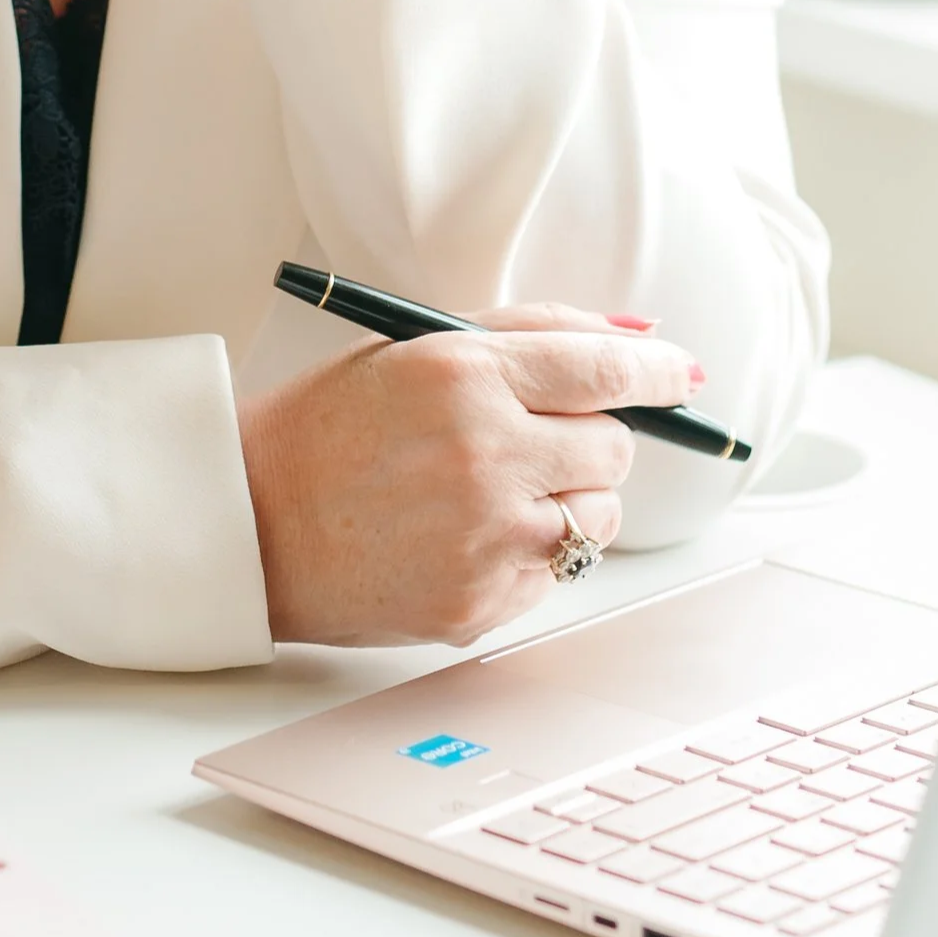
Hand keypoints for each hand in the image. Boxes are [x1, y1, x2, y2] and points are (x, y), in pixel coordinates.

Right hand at [235, 307, 702, 646]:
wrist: (254, 523)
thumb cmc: (332, 425)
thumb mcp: (417, 348)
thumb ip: (532, 332)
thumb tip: (641, 337)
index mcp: (462, 375)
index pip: (601, 366)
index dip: (658, 370)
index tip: (683, 374)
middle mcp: (482, 455)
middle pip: (613, 445)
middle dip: (591, 435)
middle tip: (536, 436)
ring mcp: (483, 539)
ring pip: (598, 517)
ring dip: (569, 498)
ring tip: (497, 489)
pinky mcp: (479, 604)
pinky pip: (556, 573)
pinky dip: (531, 552)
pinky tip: (468, 533)